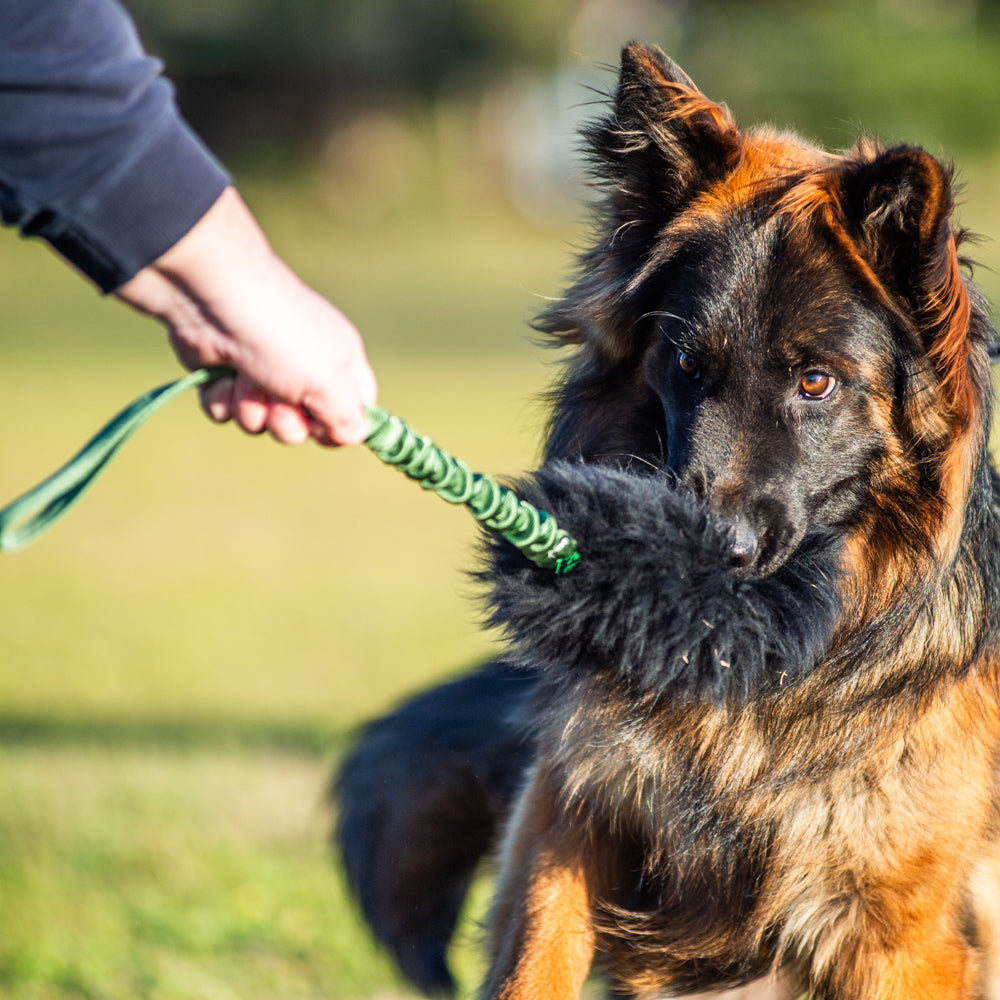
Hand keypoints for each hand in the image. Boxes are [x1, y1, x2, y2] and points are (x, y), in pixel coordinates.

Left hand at [116, 187, 375, 445]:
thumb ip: (348, 417)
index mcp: (339, 363)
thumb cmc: (283, 337)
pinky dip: (222, 400)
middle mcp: (303, 369)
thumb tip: (353, 436)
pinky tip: (222, 375)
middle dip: (287, 425)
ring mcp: (262, 372)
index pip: (354, 410)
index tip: (323, 431)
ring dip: (251, 410)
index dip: (340, 428)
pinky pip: (227, 411)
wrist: (212, 298)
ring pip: (262, 423)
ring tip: (246, 380)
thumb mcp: (331, 381)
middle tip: (278, 403)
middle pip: (304, 427)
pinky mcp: (224, 374)